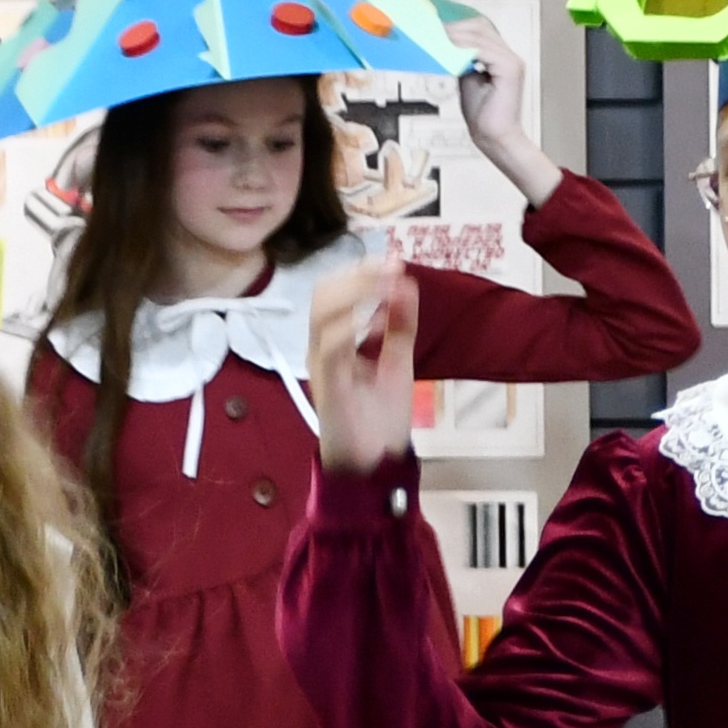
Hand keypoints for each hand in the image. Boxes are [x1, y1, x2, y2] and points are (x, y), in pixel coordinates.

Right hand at [309, 254, 421, 474]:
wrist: (374, 466)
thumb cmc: (380, 419)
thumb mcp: (397, 362)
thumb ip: (400, 325)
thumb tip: (406, 282)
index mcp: (334, 340)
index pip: (336, 291)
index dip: (362, 270)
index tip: (394, 260)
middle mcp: (321, 347)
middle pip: (324, 293)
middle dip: (359, 274)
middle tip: (393, 269)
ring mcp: (322, 365)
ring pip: (323, 311)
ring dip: (357, 290)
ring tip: (389, 285)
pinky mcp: (328, 386)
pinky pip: (330, 346)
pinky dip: (352, 325)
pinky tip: (379, 322)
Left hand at [450, 17, 565, 203]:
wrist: (494, 138)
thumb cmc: (483, 115)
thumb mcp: (468, 80)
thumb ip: (462, 62)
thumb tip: (445, 47)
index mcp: (502, 57)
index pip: (481, 30)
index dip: (458, 25)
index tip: (435, 27)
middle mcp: (510, 56)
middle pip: (481, 28)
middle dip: (454, 27)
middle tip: (431, 29)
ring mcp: (512, 61)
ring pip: (480, 36)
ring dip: (455, 35)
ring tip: (435, 38)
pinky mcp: (509, 69)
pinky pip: (482, 50)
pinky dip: (463, 48)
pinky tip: (447, 50)